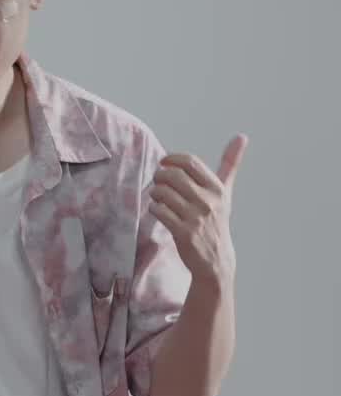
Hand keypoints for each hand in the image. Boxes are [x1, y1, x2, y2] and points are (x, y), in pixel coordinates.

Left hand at [149, 135, 246, 285]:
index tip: (164, 162)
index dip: (172, 159)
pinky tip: (158, 210)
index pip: (190, 162)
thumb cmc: (217, 220)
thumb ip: (230, 163)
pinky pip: (160, 211)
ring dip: (155, 192)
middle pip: (173, 176)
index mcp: (217, 188)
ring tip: (157, 196)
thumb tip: (241, 136)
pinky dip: (154, 208)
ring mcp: (195, 217)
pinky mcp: (183, 233)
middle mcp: (208, 201)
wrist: (215, 259)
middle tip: (158, 181)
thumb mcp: (226, 192)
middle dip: (160, 176)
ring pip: (163, 193)